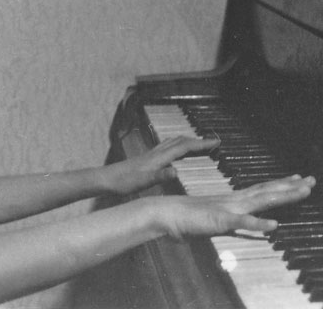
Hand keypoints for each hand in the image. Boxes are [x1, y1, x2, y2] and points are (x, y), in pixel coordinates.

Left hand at [102, 136, 219, 194]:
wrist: (106, 179)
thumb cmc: (123, 182)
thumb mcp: (143, 182)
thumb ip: (160, 176)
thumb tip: (176, 171)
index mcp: (159, 157)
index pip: (184, 146)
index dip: (201, 143)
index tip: (216, 142)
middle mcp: (156, 152)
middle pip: (181, 140)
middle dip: (198, 140)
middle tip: (212, 142)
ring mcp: (151, 153)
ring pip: (173, 142)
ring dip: (187, 140)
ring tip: (198, 144)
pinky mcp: (146, 157)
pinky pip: (166, 146)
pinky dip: (176, 145)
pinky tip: (175, 151)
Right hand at [151, 174, 315, 240]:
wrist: (166, 213)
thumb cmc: (185, 216)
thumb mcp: (212, 217)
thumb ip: (226, 218)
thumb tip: (236, 219)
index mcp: (234, 199)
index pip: (262, 189)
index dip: (282, 184)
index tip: (299, 179)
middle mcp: (235, 200)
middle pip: (268, 191)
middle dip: (291, 186)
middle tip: (312, 180)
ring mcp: (229, 209)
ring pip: (262, 201)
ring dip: (283, 196)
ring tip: (303, 192)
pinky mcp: (221, 221)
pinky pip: (242, 223)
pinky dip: (258, 224)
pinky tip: (274, 226)